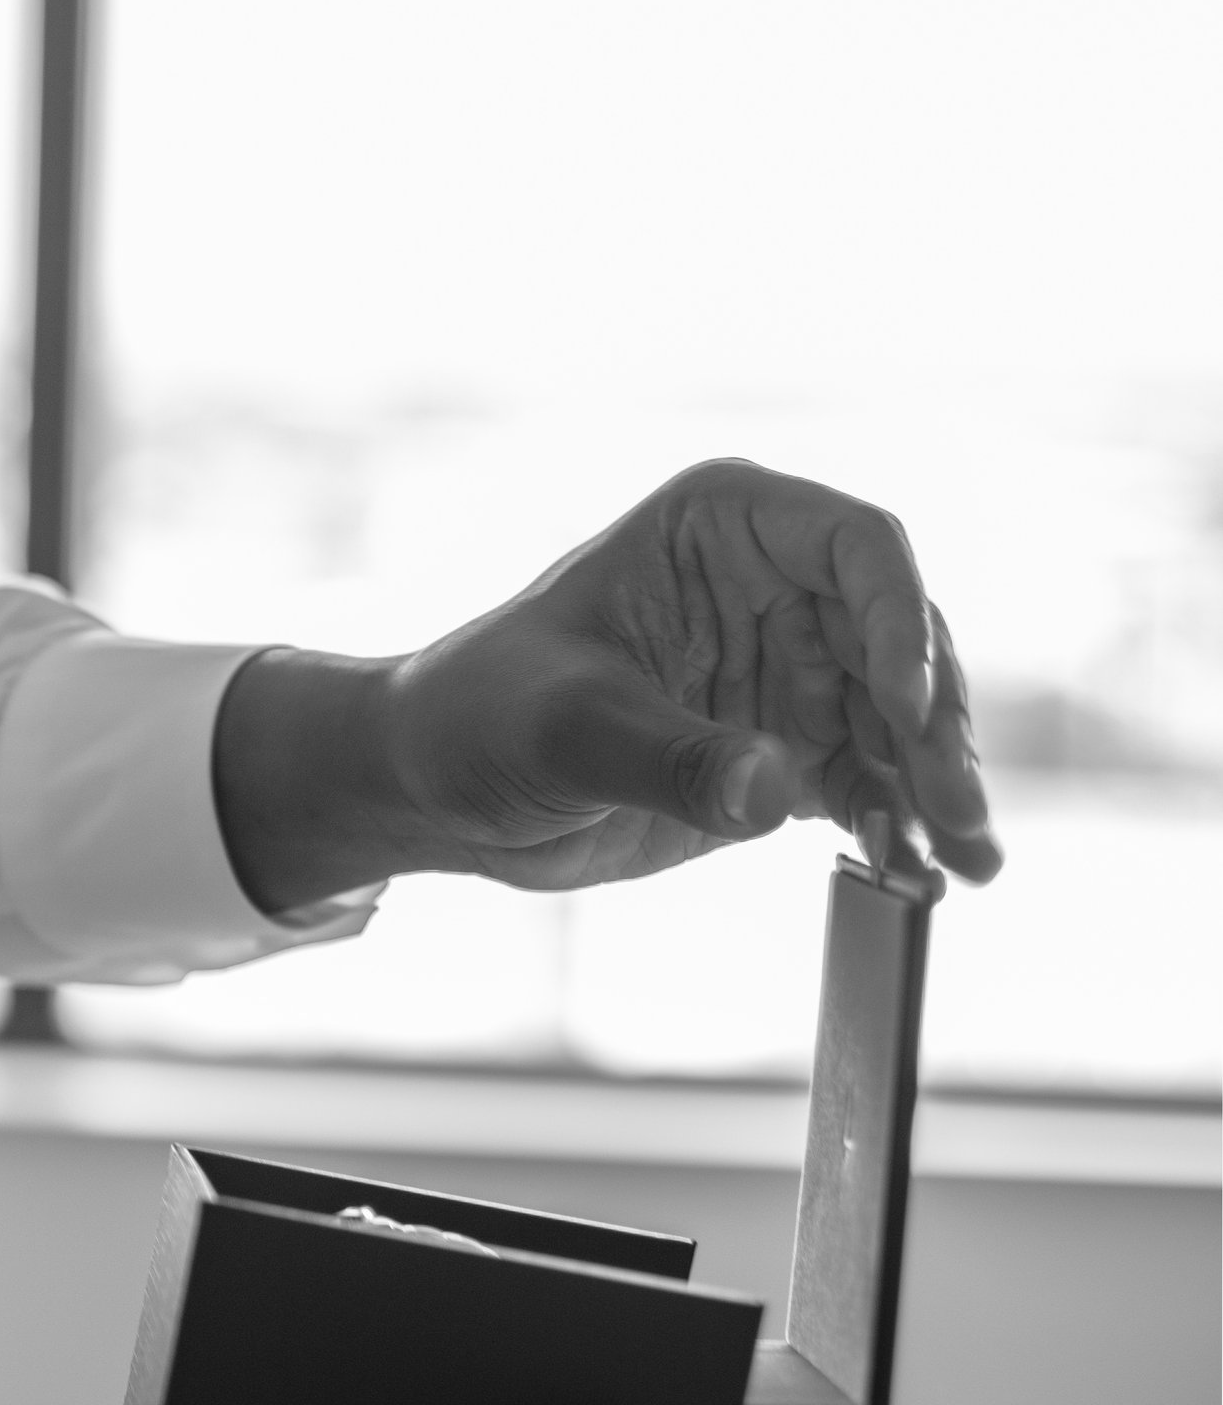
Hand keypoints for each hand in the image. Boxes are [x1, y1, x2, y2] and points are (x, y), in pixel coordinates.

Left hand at [215, 458, 1000, 913]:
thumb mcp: (564, 731)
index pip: (859, 546)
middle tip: (957, 815)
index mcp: (722, 526)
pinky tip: (922, 879)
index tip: (913, 710)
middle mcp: (774, 585)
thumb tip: (772, 788)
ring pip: (904, 721)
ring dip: (939, 790)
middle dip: (937, 730)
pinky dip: (901, 827)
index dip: (903, 621)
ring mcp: (789, 667)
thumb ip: (670, 758)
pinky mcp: (786, 749)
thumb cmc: (479, 717)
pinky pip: (871, 783)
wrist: (439, 791)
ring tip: (966, 865)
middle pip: (903, 641)